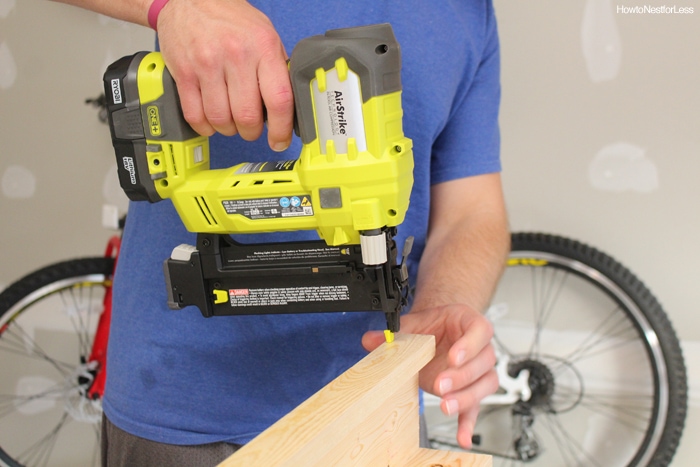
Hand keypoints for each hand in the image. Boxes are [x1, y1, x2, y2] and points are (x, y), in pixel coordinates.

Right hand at [156, 0, 293, 149]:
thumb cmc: (231, 20)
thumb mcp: (265, 36)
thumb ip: (276, 70)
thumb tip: (288, 108)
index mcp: (263, 47)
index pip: (278, 100)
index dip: (281, 129)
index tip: (279, 141)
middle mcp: (235, 55)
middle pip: (247, 117)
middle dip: (251, 132)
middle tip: (251, 128)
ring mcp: (206, 64)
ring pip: (221, 120)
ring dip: (228, 129)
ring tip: (230, 120)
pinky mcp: (183, 73)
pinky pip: (195, 115)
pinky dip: (205, 126)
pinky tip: (211, 120)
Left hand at [362, 304, 497, 448]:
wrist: (437, 332)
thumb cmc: (433, 326)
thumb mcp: (414, 324)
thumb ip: (396, 332)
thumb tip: (370, 340)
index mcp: (470, 324)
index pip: (480, 331)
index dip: (469, 345)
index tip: (453, 357)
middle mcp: (481, 347)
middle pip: (483, 361)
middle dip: (462, 376)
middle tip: (441, 384)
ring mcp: (479, 370)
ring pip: (485, 384)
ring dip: (466, 397)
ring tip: (446, 405)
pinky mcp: (472, 390)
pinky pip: (475, 407)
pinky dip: (468, 423)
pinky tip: (462, 438)